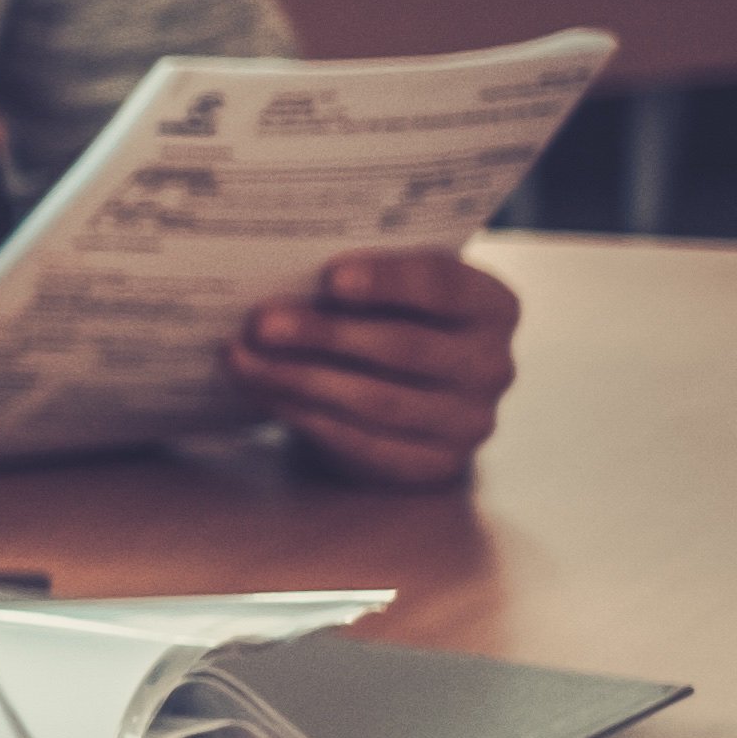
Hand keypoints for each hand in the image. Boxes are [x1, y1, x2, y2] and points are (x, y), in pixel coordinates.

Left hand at [233, 247, 520, 485]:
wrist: (400, 392)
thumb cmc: (387, 320)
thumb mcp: (386, 291)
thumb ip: (354, 278)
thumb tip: (277, 273)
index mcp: (491, 305)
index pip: (444, 286)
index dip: (388, 281)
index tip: (332, 276)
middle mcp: (492, 365)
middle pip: (404, 348)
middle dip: (326, 335)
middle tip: (262, 323)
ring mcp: (469, 421)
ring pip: (378, 401)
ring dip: (301, 379)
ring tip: (244, 359)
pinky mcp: (435, 464)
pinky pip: (365, 444)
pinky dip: (307, 418)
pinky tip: (266, 396)